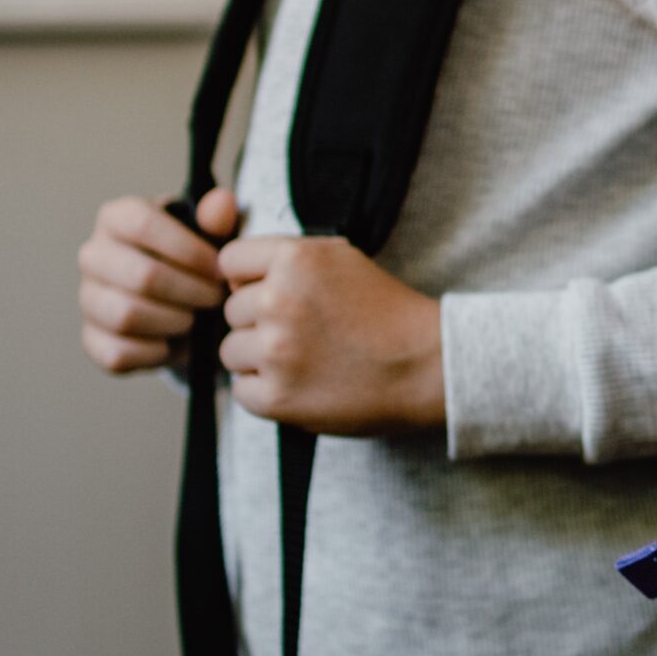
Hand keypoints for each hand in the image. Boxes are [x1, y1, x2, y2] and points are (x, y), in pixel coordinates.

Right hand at [77, 188, 234, 374]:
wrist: (182, 303)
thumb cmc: (195, 260)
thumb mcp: (211, 235)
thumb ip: (217, 219)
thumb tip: (222, 202)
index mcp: (117, 218)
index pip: (143, 224)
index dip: (188, 249)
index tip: (220, 268)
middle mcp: (93, 255)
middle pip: (140, 275)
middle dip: (191, 291)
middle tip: (217, 298)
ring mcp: (88, 299)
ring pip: (126, 315)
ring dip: (175, 321)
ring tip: (198, 319)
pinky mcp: (92, 340)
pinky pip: (120, 353)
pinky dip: (157, 353)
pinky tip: (177, 342)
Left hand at [217, 235, 443, 436]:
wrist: (427, 365)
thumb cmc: (390, 313)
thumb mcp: (343, 260)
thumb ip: (290, 259)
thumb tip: (236, 274)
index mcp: (295, 260)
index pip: (230, 261)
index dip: (247, 279)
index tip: (269, 292)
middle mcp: (279, 301)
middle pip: (232, 310)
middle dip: (259, 321)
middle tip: (303, 333)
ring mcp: (275, 351)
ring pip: (231, 351)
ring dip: (258, 359)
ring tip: (303, 360)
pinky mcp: (277, 396)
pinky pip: (241, 391)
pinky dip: (265, 392)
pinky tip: (300, 384)